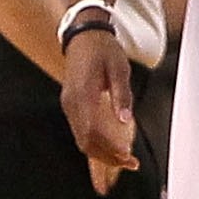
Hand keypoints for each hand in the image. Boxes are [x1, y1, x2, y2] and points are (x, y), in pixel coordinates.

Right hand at [61, 26, 139, 176]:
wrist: (84, 35)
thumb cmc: (103, 50)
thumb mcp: (119, 69)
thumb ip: (122, 95)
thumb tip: (125, 120)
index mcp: (82, 95)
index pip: (92, 132)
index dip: (109, 149)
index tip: (127, 157)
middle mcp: (71, 103)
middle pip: (85, 141)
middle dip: (107, 157)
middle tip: (130, 163)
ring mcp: (69, 105)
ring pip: (82, 139)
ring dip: (101, 153)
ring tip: (124, 161)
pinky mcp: (72, 105)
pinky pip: (81, 131)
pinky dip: (95, 143)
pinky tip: (110, 149)